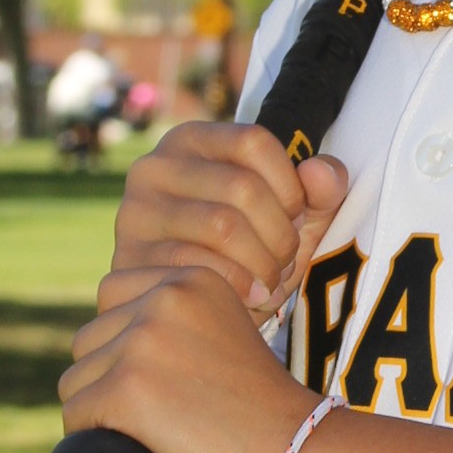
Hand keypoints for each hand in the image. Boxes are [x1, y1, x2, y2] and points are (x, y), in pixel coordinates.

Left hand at [59, 266, 316, 452]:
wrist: (296, 450)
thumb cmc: (261, 407)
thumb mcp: (224, 333)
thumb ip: (176, 320)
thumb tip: (110, 338)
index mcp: (191, 279)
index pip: (112, 297)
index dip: (123, 342)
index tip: (159, 377)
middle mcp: (164, 299)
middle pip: (90, 339)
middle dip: (109, 378)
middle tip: (158, 412)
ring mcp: (143, 342)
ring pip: (78, 379)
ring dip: (101, 409)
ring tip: (150, 430)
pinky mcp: (127, 388)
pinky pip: (78, 413)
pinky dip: (94, 438)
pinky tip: (133, 447)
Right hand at [101, 121, 346, 320]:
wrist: (198, 312)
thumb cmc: (251, 252)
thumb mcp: (294, 218)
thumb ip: (321, 190)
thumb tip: (320, 172)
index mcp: (192, 141)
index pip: (253, 141)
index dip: (289, 184)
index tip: (295, 217)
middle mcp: (154, 167)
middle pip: (242, 187)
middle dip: (280, 234)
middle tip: (286, 261)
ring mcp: (136, 212)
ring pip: (223, 226)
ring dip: (263, 263)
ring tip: (270, 281)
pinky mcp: (130, 259)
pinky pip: (197, 266)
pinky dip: (237, 286)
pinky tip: (248, 297)